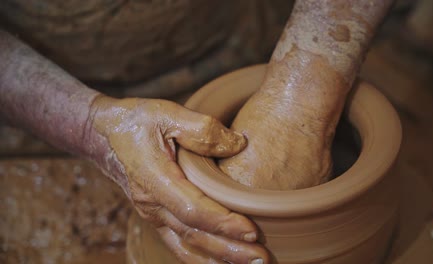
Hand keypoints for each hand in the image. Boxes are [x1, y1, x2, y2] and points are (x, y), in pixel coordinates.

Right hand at [89, 96, 268, 263]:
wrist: (103, 133)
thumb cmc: (135, 121)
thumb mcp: (168, 114)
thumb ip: (203, 130)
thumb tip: (239, 144)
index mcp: (154, 179)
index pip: (192, 210)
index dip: (222, 223)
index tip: (251, 231)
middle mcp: (151, 203)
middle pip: (193, 235)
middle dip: (229, 250)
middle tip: (262, 259)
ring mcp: (152, 213)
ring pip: (187, 245)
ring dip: (219, 258)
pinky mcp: (157, 215)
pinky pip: (179, 243)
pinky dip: (201, 257)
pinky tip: (222, 261)